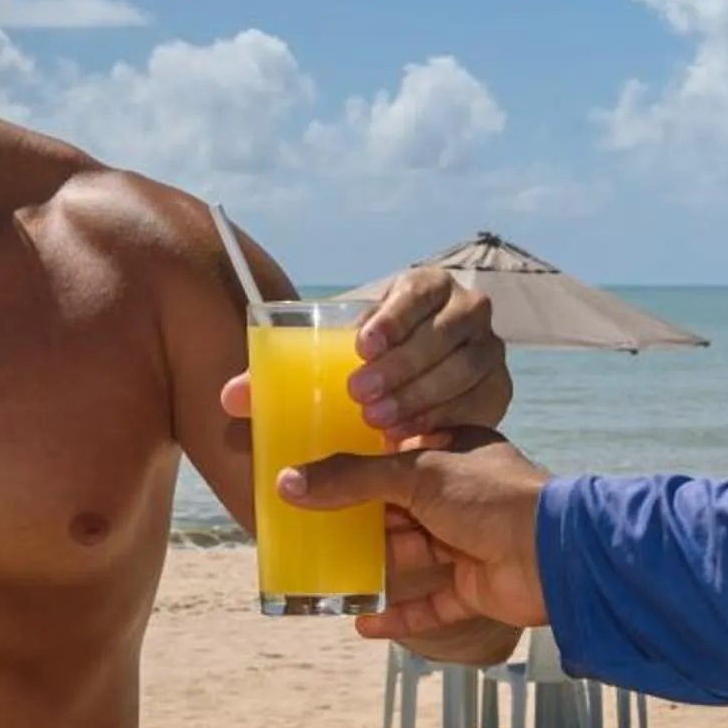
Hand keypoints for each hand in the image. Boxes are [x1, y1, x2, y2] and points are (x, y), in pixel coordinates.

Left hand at [219, 269, 510, 445]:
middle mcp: (466, 310)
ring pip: (467, 366)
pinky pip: (480, 402)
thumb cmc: (365, 367)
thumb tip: (230, 398)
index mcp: (426, 287)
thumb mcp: (331, 359)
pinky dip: (448, 419)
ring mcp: (488, 348)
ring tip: (382, 424)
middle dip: (403, 364)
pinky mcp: (497, 387)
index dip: (394, 314)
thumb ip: (281, 375)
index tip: (361, 345)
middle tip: (361, 397)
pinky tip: (417, 440)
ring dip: (423, 395)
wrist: (420, 386)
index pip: (418, 288)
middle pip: (445, 331)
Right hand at [279, 430, 552, 634]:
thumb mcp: (414, 475)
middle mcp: (465, 496)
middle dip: (359, 522)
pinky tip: (362, 622)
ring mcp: (473, 543)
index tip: (316, 477)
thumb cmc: (490, 497)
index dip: (360, 465)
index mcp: (457, 453)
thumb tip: (288, 483)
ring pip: (414, 556)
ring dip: (375, 568)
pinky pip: (433, 605)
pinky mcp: (479, 588)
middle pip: (401, 509)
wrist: (553, 554)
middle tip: (309, 530)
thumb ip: (352, 479)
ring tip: (327, 577)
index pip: (400, 455)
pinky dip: (400, 615)